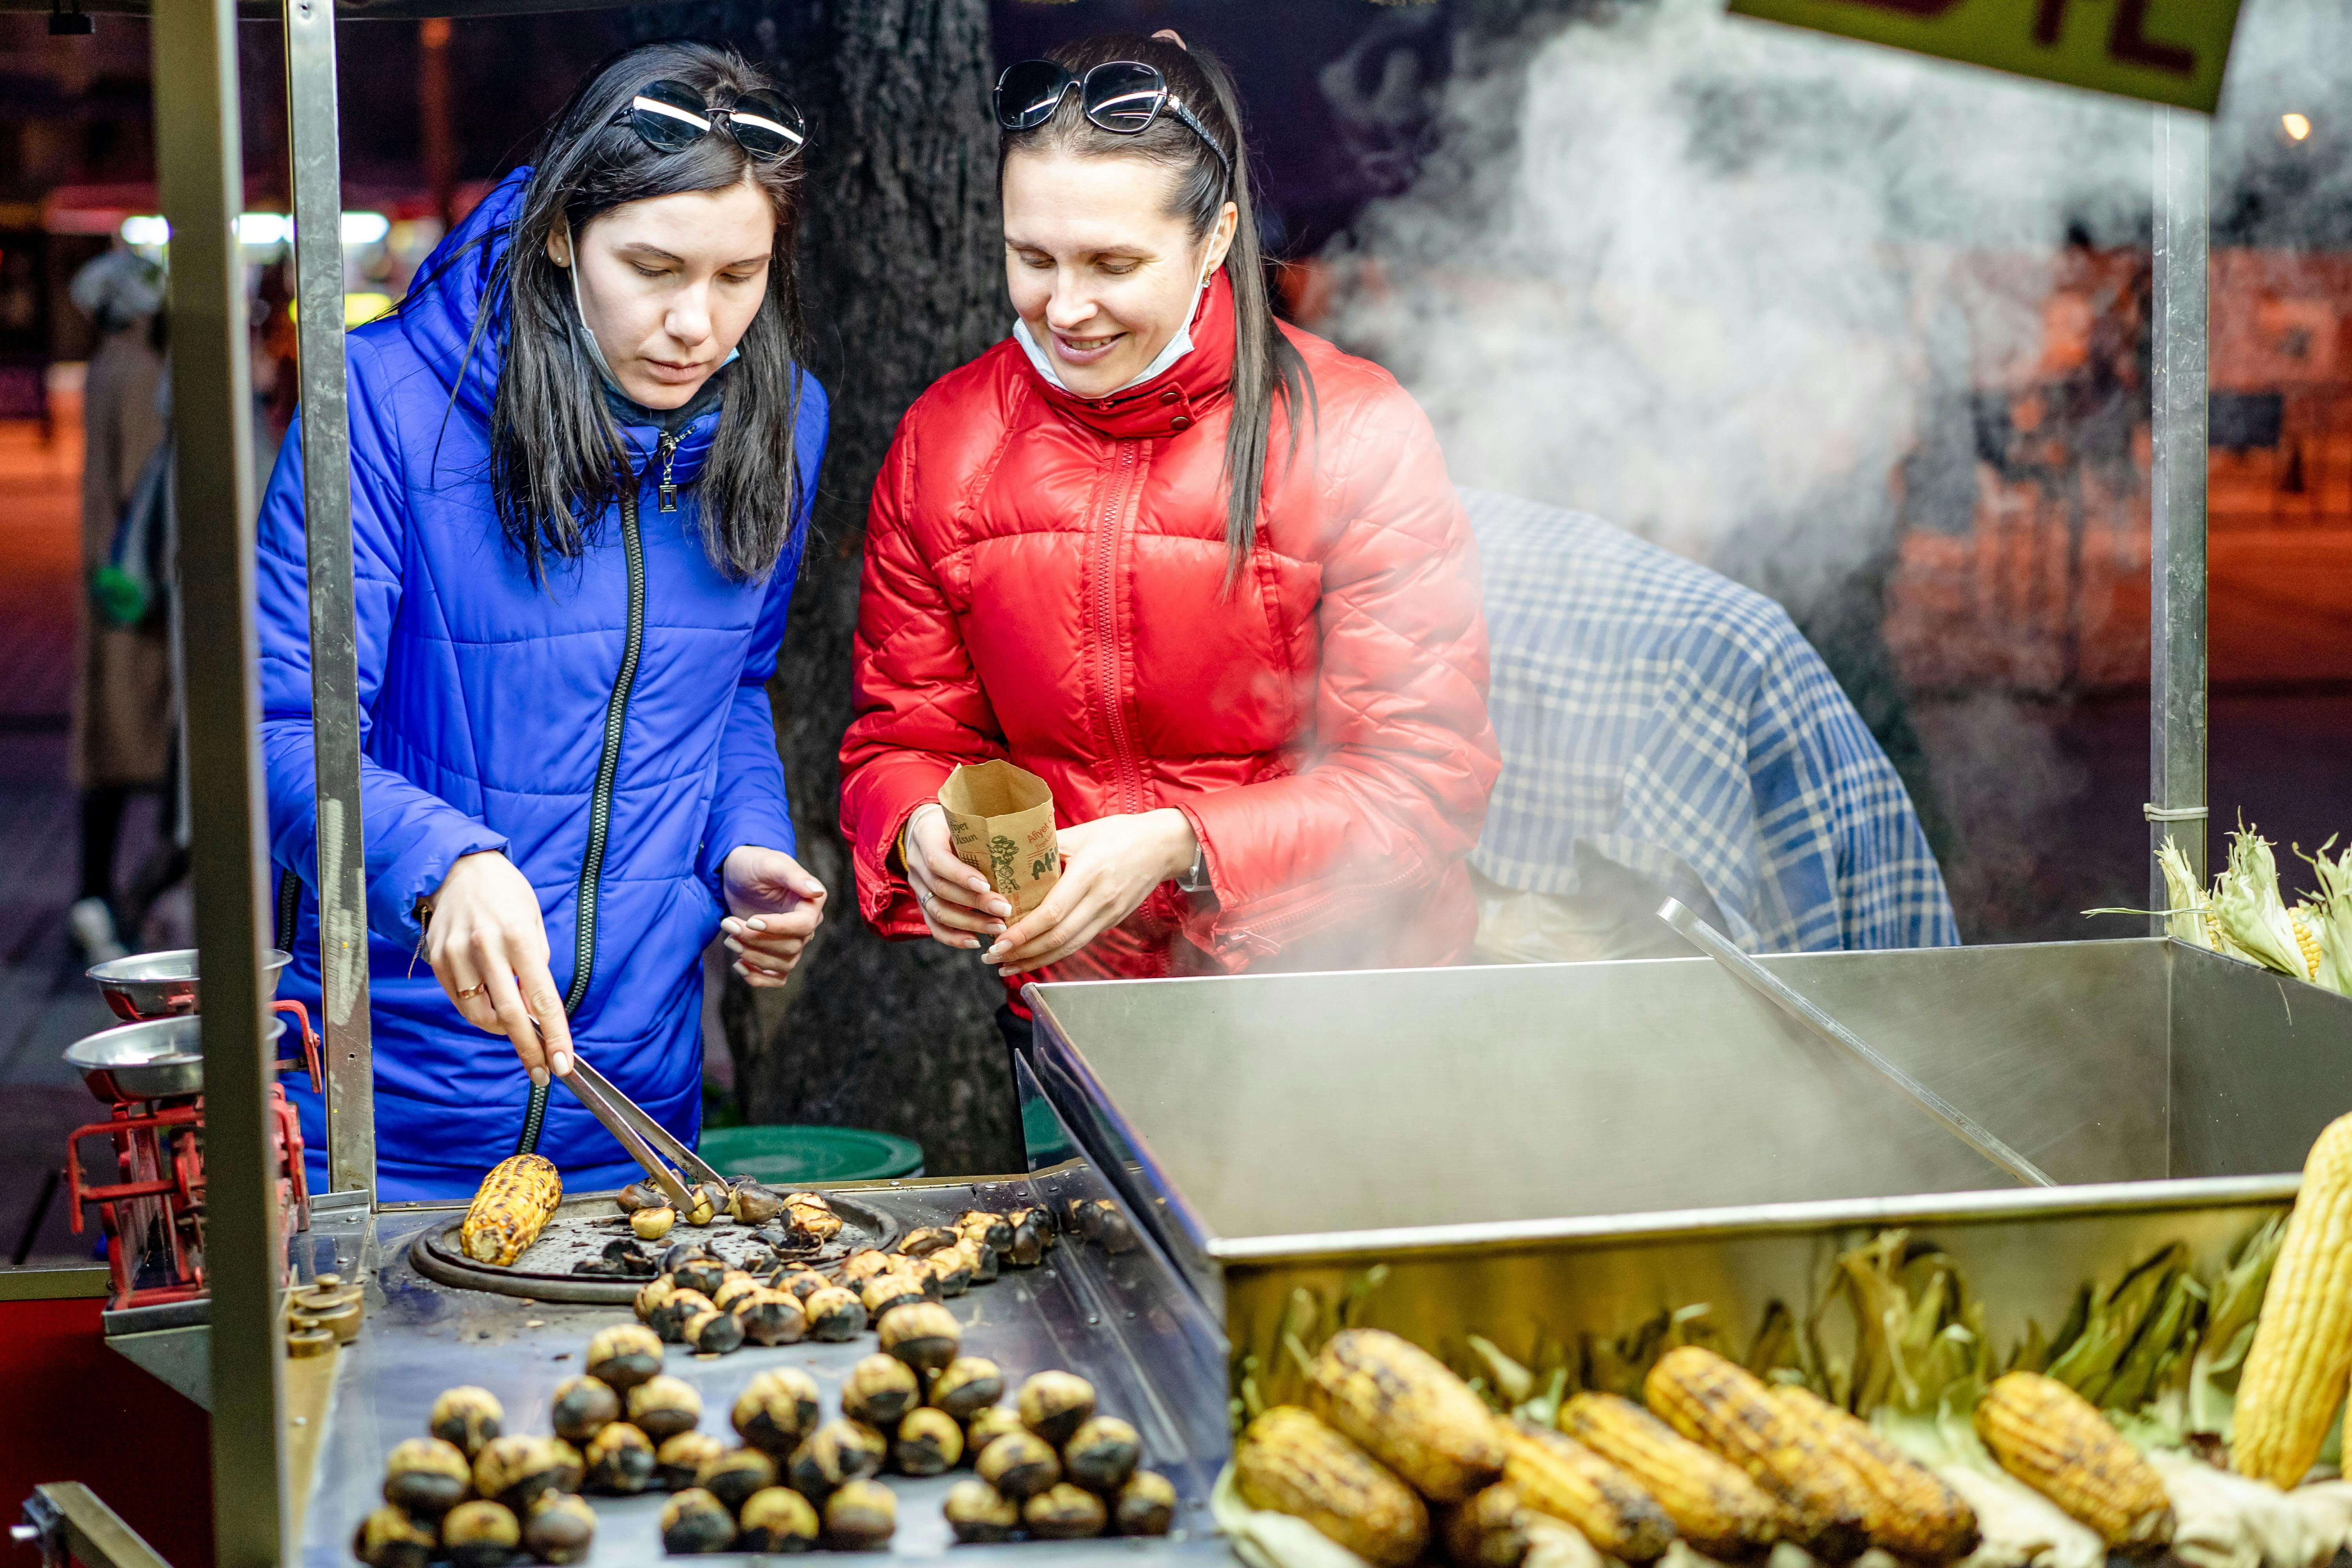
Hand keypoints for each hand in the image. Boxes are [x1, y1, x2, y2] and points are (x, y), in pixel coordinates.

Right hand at [424, 850, 572, 1086]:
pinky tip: (491, 1006)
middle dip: (528, 1049)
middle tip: (541, 1071)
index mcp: (518, 936)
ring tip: (516, 1028)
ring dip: (501, 1030)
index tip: (561, 1063)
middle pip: (510, 1015)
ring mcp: (456, 955)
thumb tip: (537, 1009)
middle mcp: (485, 947)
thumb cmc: (506, 894)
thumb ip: (537, 964)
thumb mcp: (533, 920)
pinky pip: (461, 1001)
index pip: (541, 998)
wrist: (458, 867)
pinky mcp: (437, 960)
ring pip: (480, 1015)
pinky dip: (479, 1012)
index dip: (553, 1035)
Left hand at [720, 847, 826, 988]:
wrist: (738, 874)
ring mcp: (793, 941)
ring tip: (729, 940)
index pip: (803, 925)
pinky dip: (760, 978)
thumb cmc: (755, 864)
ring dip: (754, 957)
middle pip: (791, 947)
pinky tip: (739, 965)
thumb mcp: (771, 864)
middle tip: (729, 924)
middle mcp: (807, 924)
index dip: (778, 928)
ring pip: (784, 964)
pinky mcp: (776, 952)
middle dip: (757, 940)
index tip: (751, 921)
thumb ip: (793, 876)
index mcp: (812, 903)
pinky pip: (778, 977)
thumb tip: (816, 891)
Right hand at [905, 802, 1011, 950]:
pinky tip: (975, 942)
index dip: (961, 875)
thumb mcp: (964, 818)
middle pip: (942, 890)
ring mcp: (917, 886)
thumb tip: (1027, 838)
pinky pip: (933, 926)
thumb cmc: (954, 822)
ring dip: (969, 923)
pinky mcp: (921, 903)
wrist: (925, 829)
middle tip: (1005, 911)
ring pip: (938, 912)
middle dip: (975, 904)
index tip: (988, 885)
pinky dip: (953, 937)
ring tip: (998, 928)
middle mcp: (917, 864)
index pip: (938, 860)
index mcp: (926, 837)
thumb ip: (982, 830)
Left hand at [984, 808, 1196, 975]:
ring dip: (1036, 960)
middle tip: (993, 957)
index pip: (1053, 912)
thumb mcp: (1082, 833)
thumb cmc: (1120, 833)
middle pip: (1058, 937)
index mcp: (1089, 873)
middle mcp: (1100, 899)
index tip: (999, 941)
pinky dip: (1055, 953)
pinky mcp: (1112, 922)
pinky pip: (1080, 943)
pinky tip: (1035, 956)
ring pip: (1069, 947)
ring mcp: (1109, 914)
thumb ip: (1047, 847)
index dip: (1024, 932)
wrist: (1163, 846)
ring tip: (1007, 966)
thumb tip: (1009, 858)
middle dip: (1022, 953)